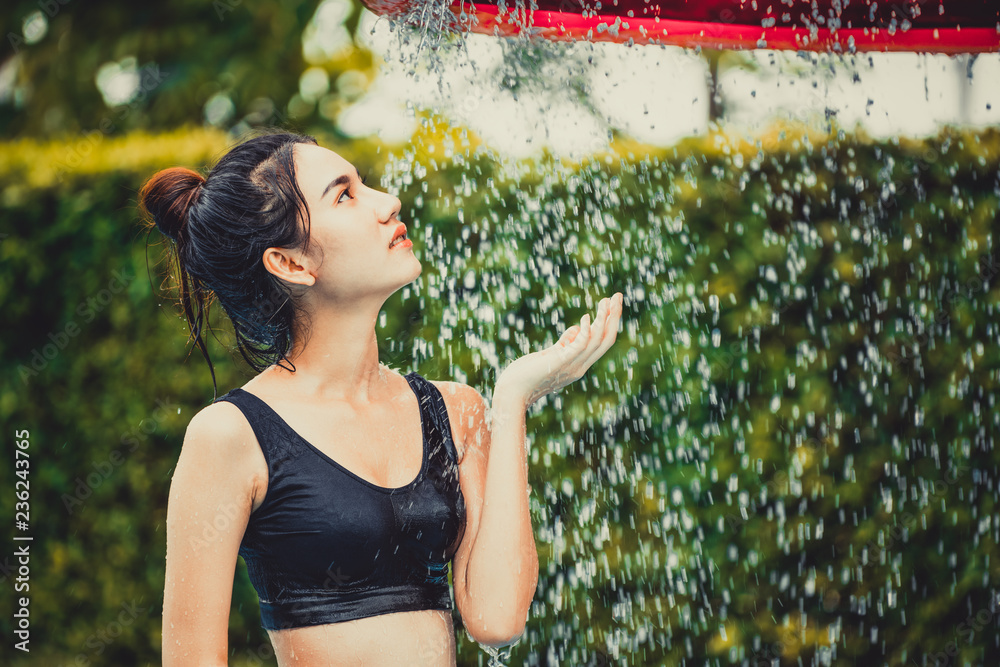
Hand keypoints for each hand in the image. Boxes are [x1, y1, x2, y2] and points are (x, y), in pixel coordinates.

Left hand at [495, 292, 623, 407]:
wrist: (512, 393)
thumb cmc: (526, 374)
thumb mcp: (551, 355)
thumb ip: (564, 344)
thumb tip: (576, 328)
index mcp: (579, 365)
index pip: (603, 343)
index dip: (610, 323)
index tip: (612, 304)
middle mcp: (580, 367)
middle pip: (606, 340)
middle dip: (614, 317)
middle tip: (618, 295)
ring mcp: (571, 366)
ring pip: (597, 341)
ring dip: (603, 319)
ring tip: (604, 301)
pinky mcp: (560, 362)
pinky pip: (580, 346)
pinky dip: (585, 331)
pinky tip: (585, 317)